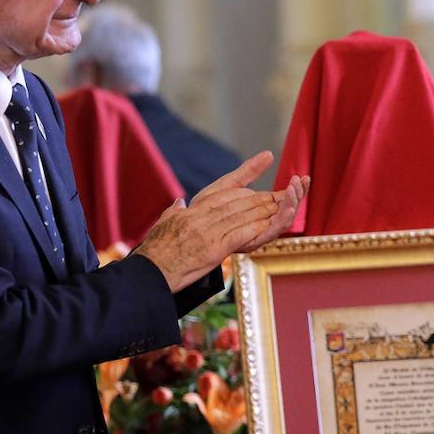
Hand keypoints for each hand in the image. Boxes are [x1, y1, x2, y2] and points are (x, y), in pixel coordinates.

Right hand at [135, 151, 309, 291]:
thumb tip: (179, 203)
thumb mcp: (163, 225)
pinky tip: (269, 226)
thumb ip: (173, 212)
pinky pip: (240, 235)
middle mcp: (202, 216)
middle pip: (240, 201)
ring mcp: (208, 232)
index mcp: (193, 210)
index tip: (265, 161)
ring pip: (244, 215)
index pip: (225, 187)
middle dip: (265, 198)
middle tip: (284, 194)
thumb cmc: (154, 252)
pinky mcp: (213, 249)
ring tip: (285, 206)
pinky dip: (256, 229)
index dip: (248, 174)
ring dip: (267, 211)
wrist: (149, 272)